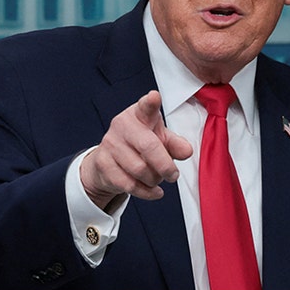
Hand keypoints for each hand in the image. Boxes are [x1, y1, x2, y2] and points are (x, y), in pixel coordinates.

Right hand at [80, 90, 192, 209]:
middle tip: (173, 175)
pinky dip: (146, 192)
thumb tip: (186, 151)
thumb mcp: (160, 140)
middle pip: (148, 147)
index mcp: (139, 114)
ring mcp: (110, 144)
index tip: (154, 97)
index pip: (146, 107)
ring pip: (140, 169)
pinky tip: (154, 191)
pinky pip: (129, 184)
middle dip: (165, 166)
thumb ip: (175, 144)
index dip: (151, 102)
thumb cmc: (139, 145)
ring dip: (154, 179)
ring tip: (157, 178)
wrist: (108, 161)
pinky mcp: (103, 164)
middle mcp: (122, 125)